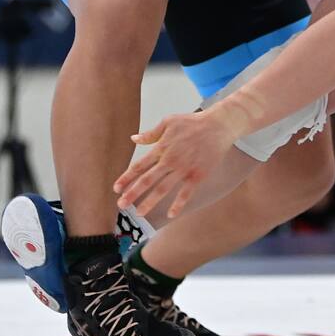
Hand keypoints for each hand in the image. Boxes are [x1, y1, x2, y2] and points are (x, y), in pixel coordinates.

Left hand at [113, 110, 235, 218]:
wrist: (218, 126)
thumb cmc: (193, 122)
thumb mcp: (169, 121)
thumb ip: (151, 133)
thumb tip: (134, 138)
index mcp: (162, 147)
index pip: (139, 166)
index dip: (127, 178)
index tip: (116, 189)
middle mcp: (170, 160)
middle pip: (147, 180)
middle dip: (132, 193)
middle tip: (121, 205)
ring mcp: (184, 169)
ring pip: (163, 189)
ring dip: (150, 202)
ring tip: (139, 213)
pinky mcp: (198, 175)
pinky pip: (186, 192)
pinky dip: (178, 204)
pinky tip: (170, 214)